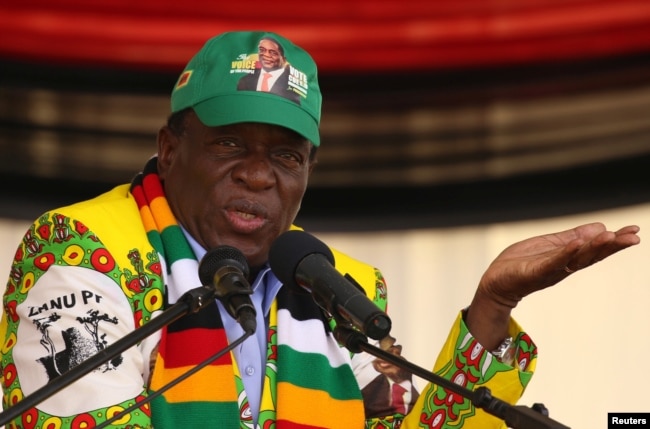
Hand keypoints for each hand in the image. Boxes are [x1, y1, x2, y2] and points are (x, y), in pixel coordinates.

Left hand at [466, 222, 639, 349]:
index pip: (595, 249)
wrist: (496, 281)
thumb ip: (573, 237)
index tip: (634, 231)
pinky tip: (576, 244)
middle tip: (633, 237)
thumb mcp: (550, 245)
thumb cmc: (521, 263)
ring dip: (593, 248)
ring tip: (611, 236)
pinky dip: (564, 253)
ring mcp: (549, 270)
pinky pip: (551, 262)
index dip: (615, 241)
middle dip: (612, 246)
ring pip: (576, 259)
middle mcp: (563, 266)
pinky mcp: (534, 272)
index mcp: (568, 258)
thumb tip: (601, 227)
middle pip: (592, 255)